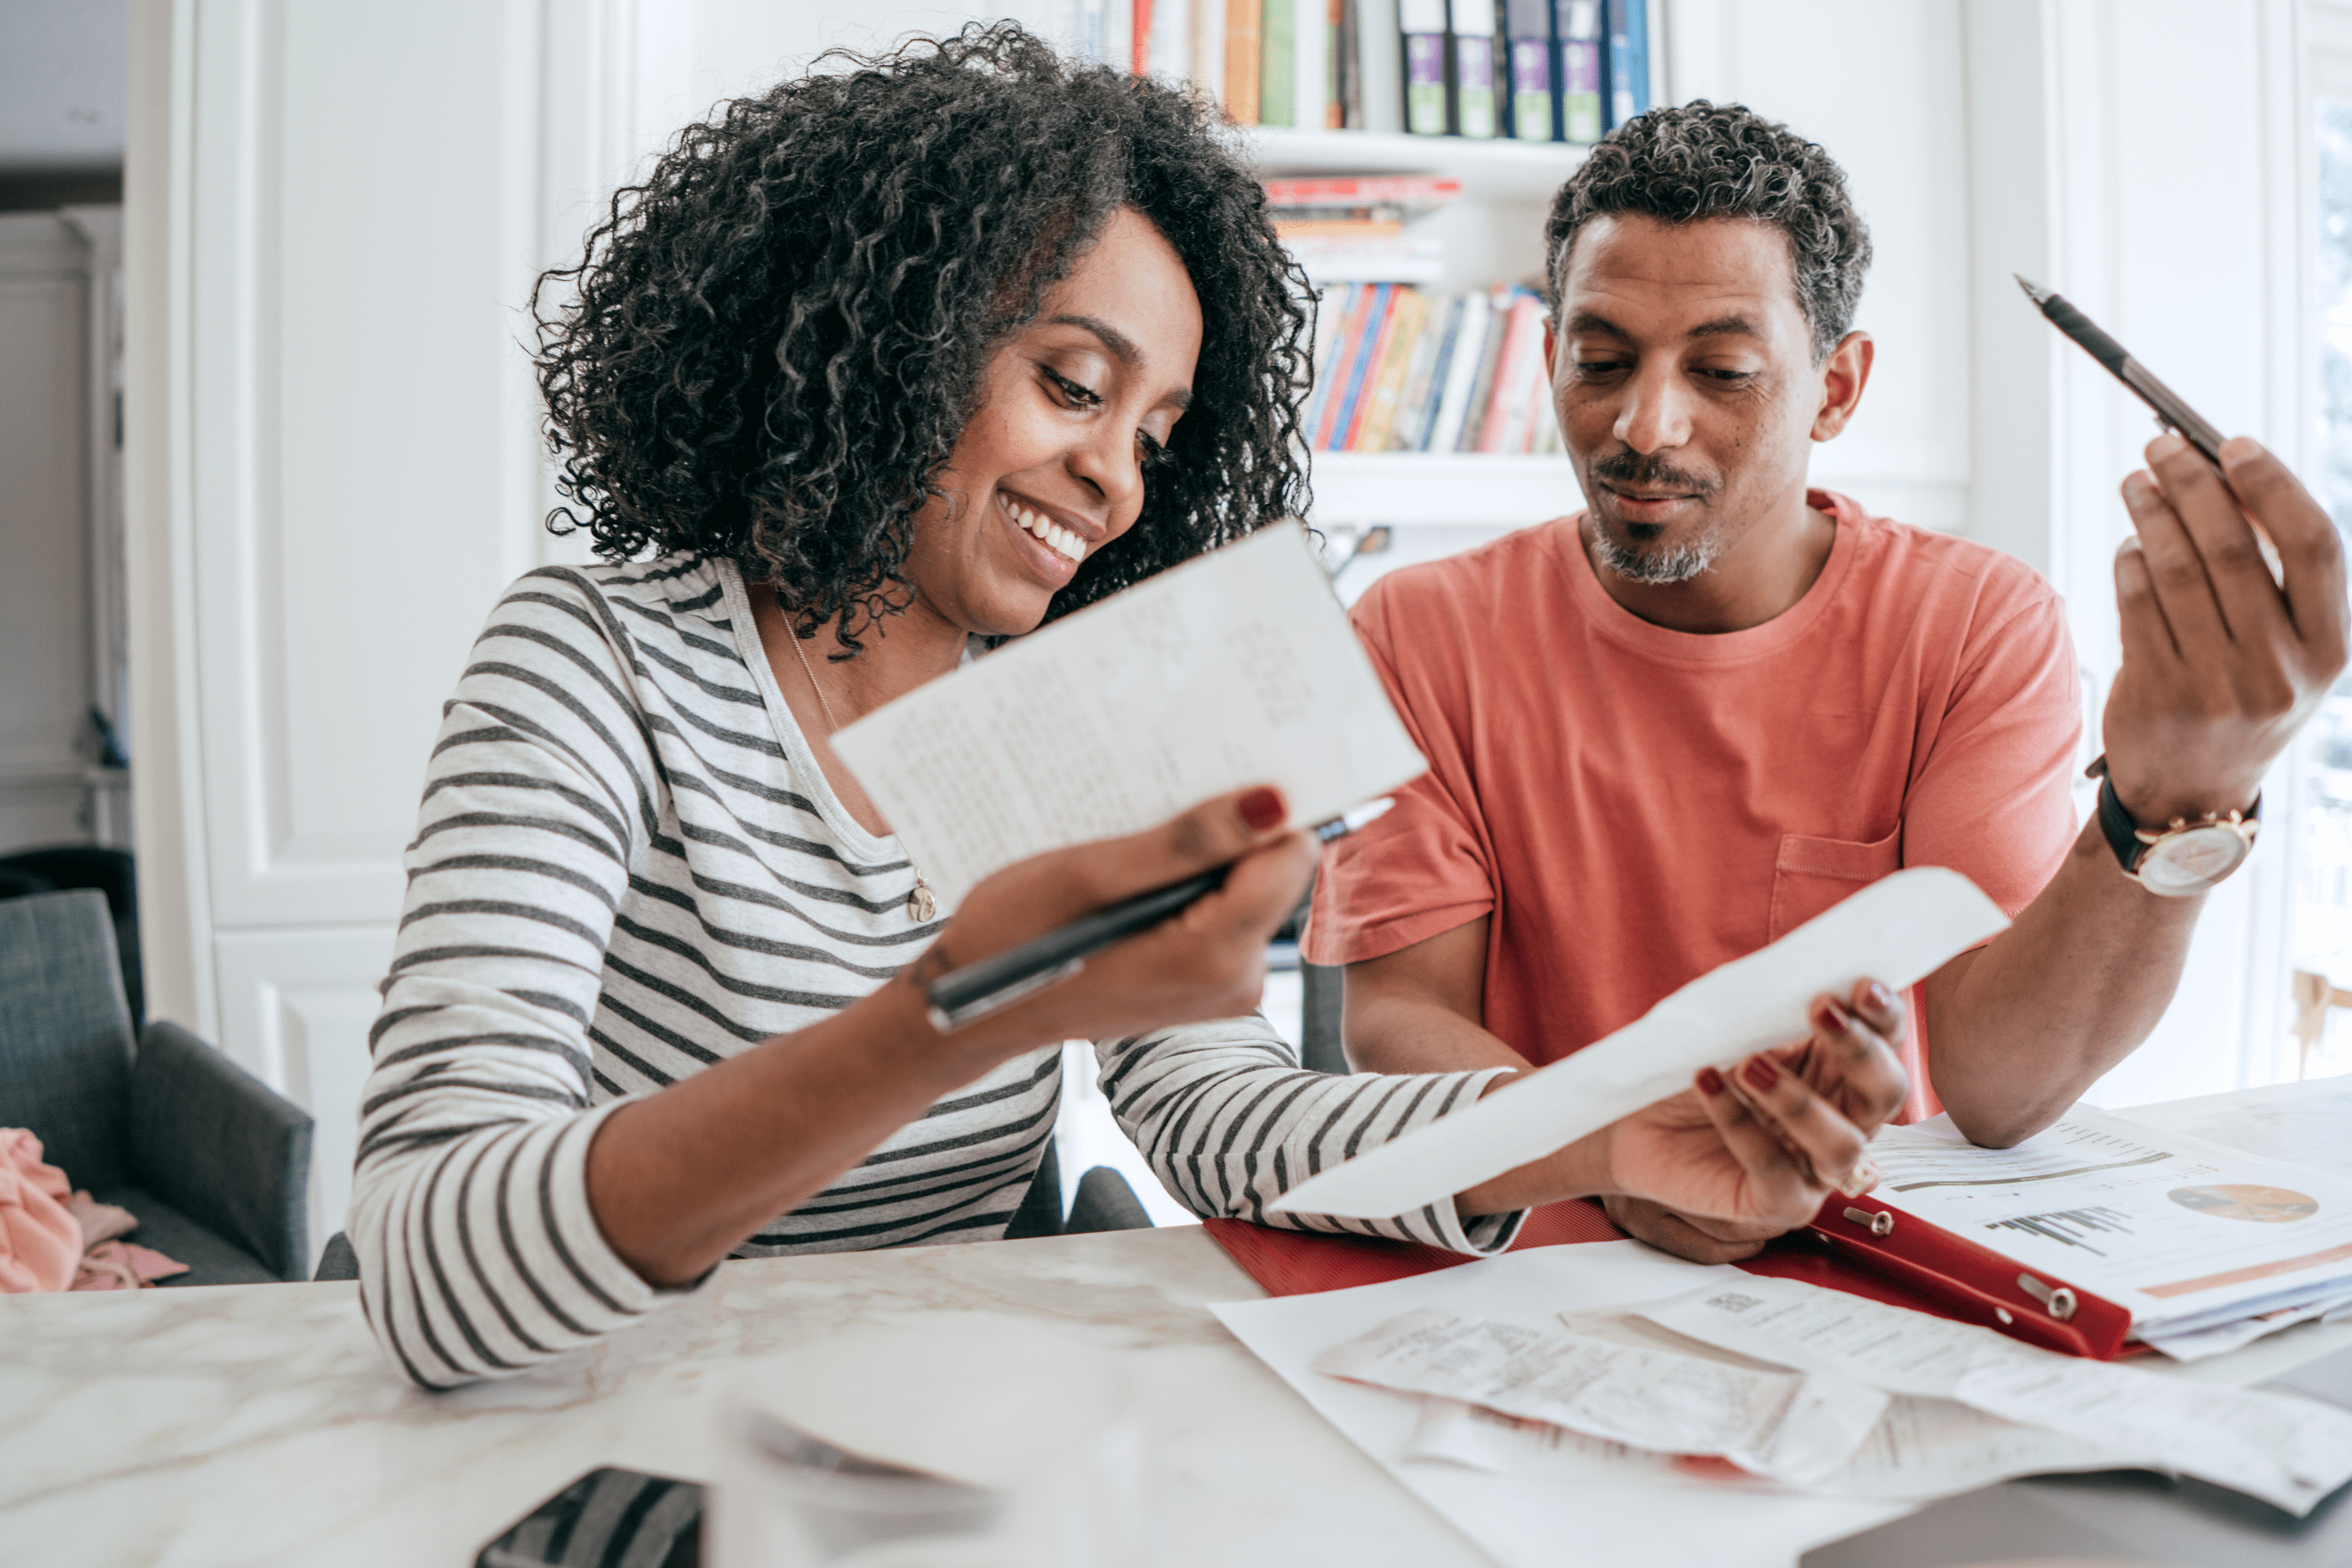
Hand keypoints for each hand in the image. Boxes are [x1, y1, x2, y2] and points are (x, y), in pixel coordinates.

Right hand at [911, 786, 1316, 1059]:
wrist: (975, 1007)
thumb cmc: (1014, 937)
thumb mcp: (1090, 875)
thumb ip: (1186, 843)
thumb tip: (1273, 804)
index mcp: (1214, 956)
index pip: (1288, 854)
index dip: (1262, 807)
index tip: (1219, 769)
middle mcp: (1236, 980)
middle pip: (1270, 870)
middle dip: (1225, 830)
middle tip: (1162, 800)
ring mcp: (1223, 986)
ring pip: (1244, 887)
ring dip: (1200, 855)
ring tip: (1138, 837)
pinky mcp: (1205, 981)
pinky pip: (1220, 911)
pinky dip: (1187, 882)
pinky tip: (1136, 869)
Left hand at [1600, 979, 1908, 1263]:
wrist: (1633, 1123)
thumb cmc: (1692, 1072)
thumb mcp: (1733, 1032)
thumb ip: (1774, 1013)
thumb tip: (1804, 978)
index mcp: (1837, 1072)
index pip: (1885, 1043)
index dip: (1884, 1016)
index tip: (1864, 985)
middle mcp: (1840, 1121)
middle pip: (1886, 1092)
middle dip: (1862, 1051)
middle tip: (1823, 1010)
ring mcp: (1813, 1168)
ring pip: (1843, 1144)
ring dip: (1800, 1100)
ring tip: (1749, 1064)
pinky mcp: (1775, 1203)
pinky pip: (1774, 1170)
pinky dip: (1739, 1123)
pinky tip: (1706, 1082)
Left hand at [2104, 435, 2347, 826]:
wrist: (2196, 794)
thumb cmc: (2244, 697)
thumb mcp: (2286, 651)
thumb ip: (2274, 577)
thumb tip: (2225, 477)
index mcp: (2330, 649)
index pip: (2315, 544)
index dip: (2274, 484)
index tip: (2234, 443)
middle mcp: (2280, 669)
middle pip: (2233, 546)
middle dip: (2193, 483)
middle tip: (2162, 447)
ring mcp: (2217, 686)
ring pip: (2175, 569)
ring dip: (2151, 512)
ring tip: (2136, 483)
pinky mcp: (2158, 696)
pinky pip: (2136, 604)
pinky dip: (2129, 561)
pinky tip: (2130, 543)